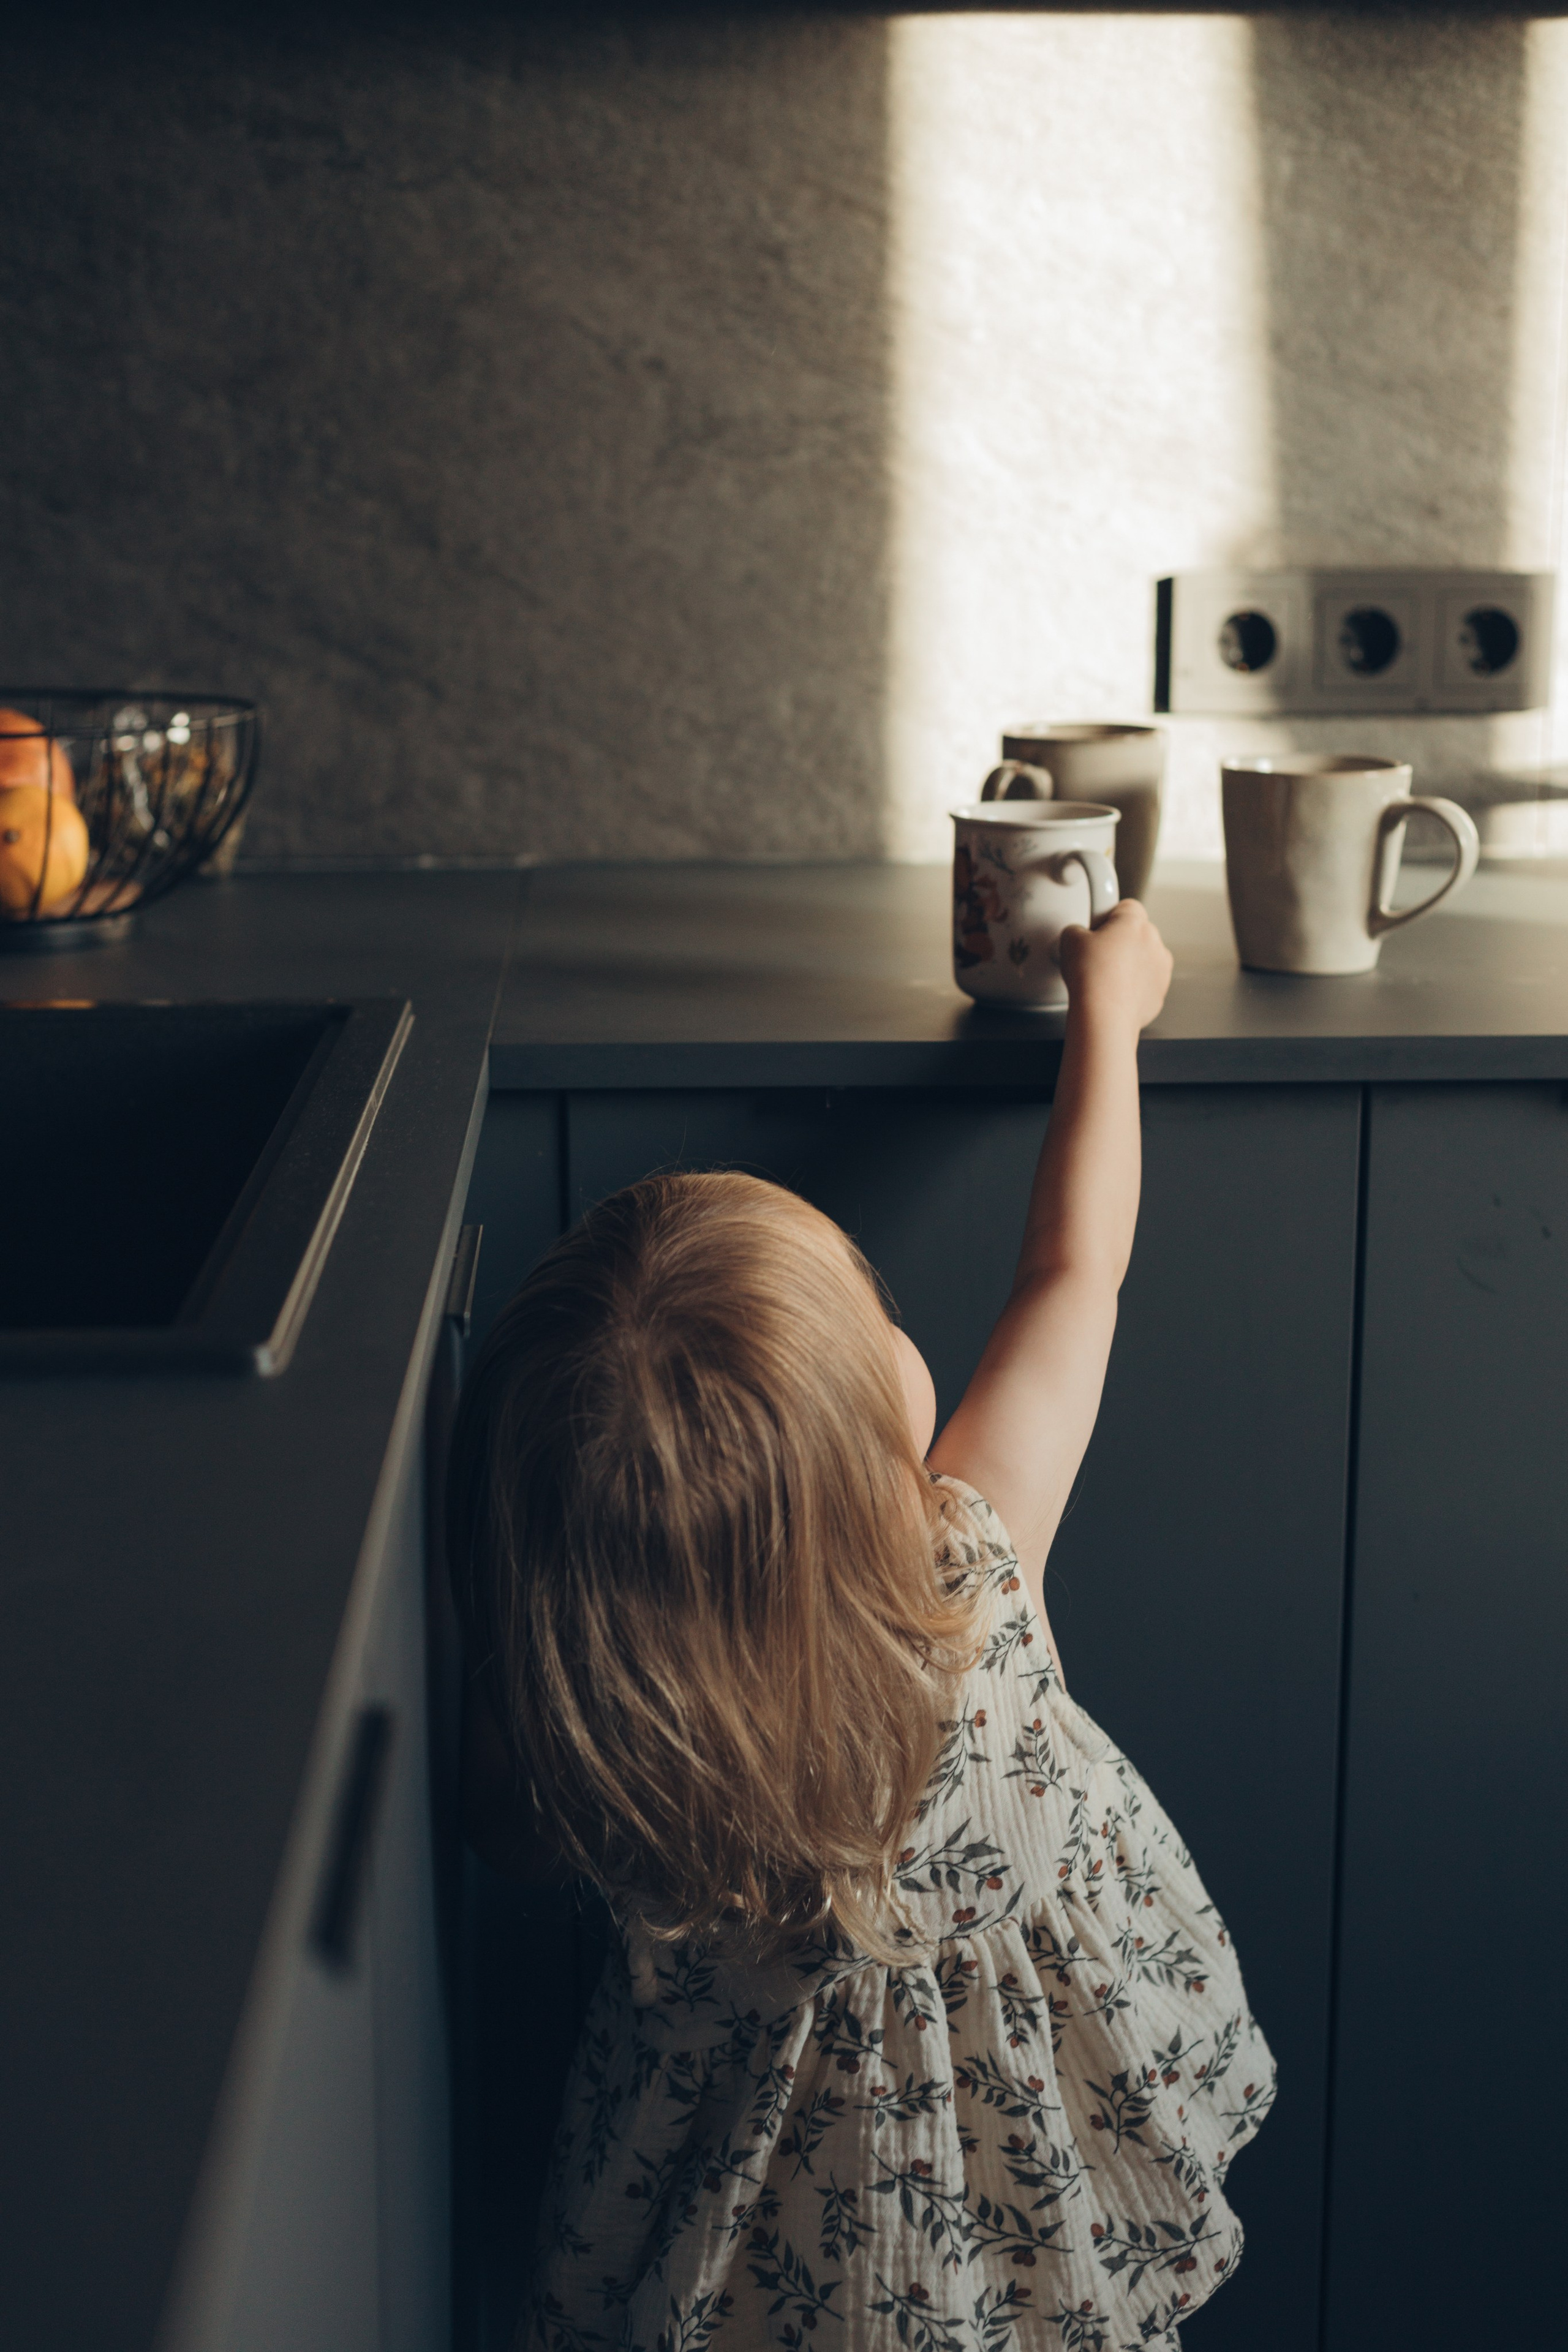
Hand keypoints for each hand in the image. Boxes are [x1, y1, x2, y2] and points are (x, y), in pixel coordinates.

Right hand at [1058, 899, 1172, 1031]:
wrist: (1105, 1016)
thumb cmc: (1091, 978)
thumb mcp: (1069, 940)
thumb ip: (1075, 929)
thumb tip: (1077, 935)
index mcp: (1134, 922)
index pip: (1126, 906)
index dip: (1109, 915)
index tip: (1098, 927)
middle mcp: (1154, 941)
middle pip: (1137, 932)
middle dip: (1120, 940)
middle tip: (1097, 954)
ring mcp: (1161, 967)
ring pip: (1144, 957)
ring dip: (1129, 963)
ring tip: (1105, 976)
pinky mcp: (1160, 991)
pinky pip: (1146, 981)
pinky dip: (1134, 985)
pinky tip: (1115, 993)